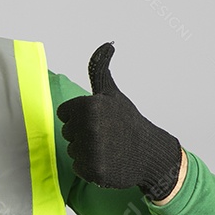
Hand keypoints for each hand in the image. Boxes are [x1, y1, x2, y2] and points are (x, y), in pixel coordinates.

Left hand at [56, 42, 181, 201]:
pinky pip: (79, 168)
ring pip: (72, 150)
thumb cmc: (127, 121)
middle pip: (67, 132)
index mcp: (89, 106)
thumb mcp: (111, 93)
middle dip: (82, 134)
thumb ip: (99, 68)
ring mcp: (92, 151)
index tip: (98, 119)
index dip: (79, 116)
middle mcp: (89, 128)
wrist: (150, 152)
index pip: (64, 113)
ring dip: (86, 152)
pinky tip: (108, 162)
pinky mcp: (94, 171)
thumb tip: (107, 43)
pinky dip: (90, 168)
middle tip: (105, 134)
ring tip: (107, 148)